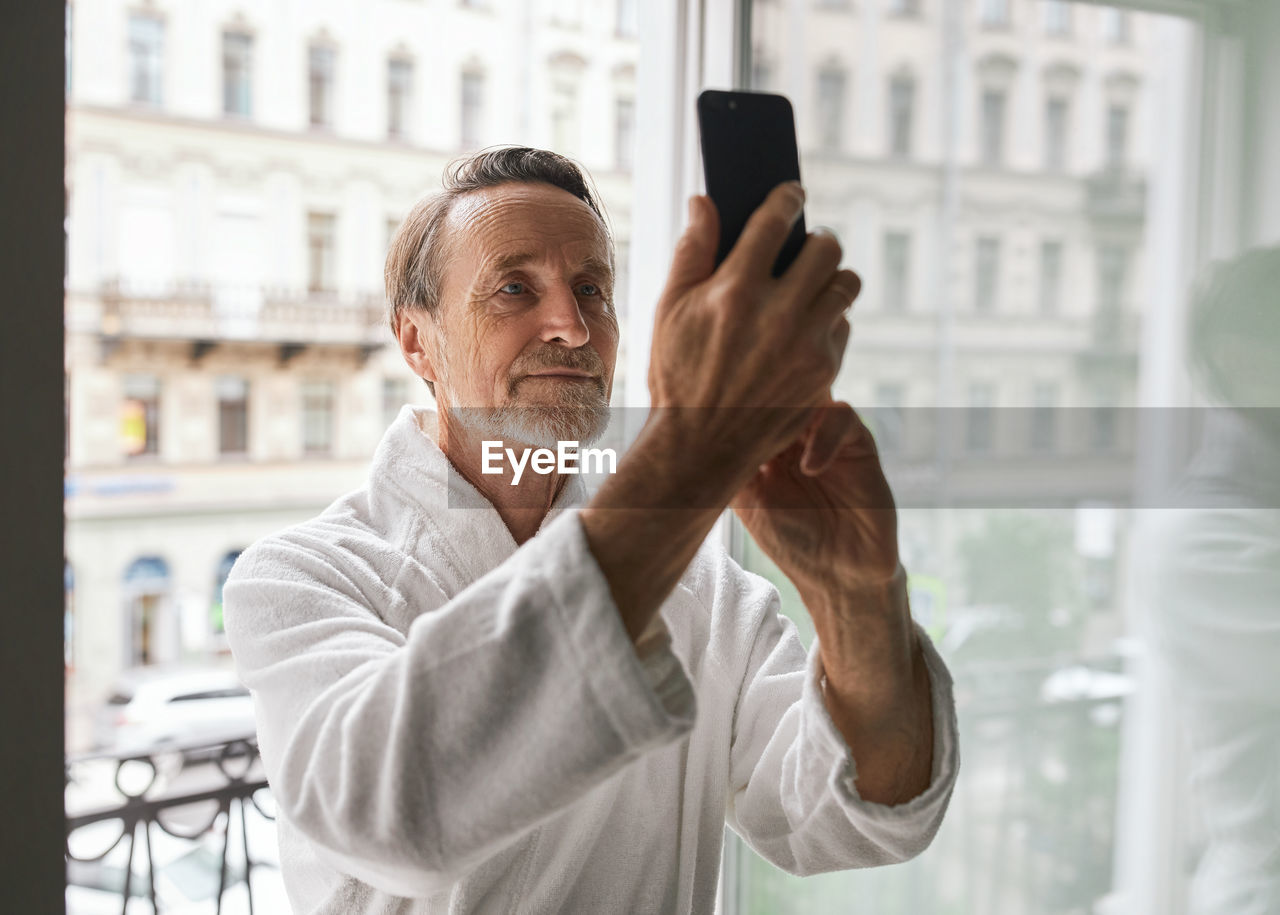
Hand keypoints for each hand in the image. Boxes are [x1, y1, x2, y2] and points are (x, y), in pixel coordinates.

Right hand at [645, 184, 860, 493]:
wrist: (701, 446)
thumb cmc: (678, 374)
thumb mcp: (670, 310)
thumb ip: (691, 251)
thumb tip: (704, 202)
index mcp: (735, 291)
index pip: (775, 221)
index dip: (787, 198)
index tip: (791, 194)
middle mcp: (779, 314)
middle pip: (826, 248)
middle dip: (817, 238)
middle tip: (807, 244)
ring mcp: (807, 344)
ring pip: (846, 284)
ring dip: (832, 276)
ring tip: (812, 282)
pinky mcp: (825, 371)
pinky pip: (843, 326)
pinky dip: (830, 319)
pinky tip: (806, 326)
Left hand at [731, 401, 898, 602]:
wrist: (841, 573)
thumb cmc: (791, 541)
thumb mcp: (747, 502)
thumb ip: (729, 464)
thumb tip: (697, 429)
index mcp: (763, 444)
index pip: (747, 404)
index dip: (732, 400)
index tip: (713, 407)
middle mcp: (794, 434)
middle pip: (778, 391)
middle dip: (760, 395)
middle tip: (744, 407)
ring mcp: (825, 435)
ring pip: (809, 394)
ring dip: (791, 411)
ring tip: (777, 445)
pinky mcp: (858, 443)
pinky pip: (841, 417)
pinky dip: (824, 435)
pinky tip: (810, 469)